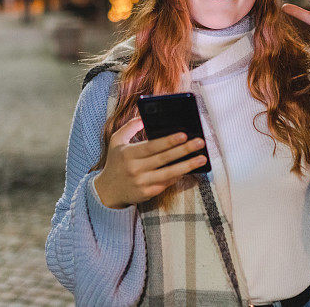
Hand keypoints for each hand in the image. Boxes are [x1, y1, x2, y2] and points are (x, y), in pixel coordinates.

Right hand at [93, 117, 207, 208]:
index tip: (184, 134)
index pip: (152, 146)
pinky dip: (178, 176)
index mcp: (128, 154)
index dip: (168, 141)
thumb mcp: (116, 141)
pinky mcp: (147, 194)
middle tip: (200, 142)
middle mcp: (135, 169)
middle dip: (184, 150)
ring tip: (202, 158)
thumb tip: (145, 116)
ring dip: (187, 166)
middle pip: (164, 159)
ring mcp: (142, 183)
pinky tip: (189, 168)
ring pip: (169, 174)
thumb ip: (130, 126)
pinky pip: (166, 183)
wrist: (107, 191)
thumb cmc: (115, 161)